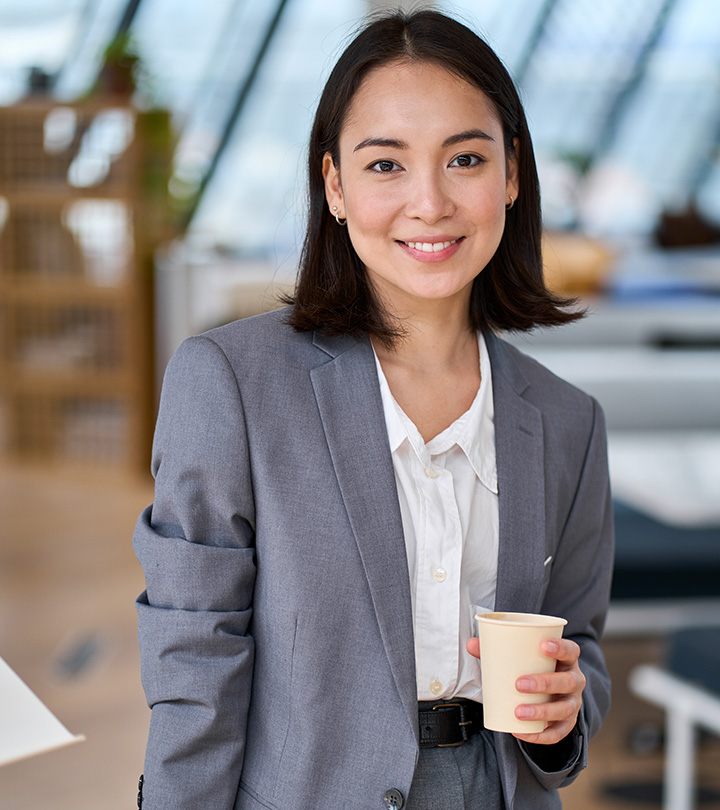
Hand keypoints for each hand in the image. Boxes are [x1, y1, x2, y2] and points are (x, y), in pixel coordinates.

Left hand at [466, 636, 585, 744]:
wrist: (551, 691)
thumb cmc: (535, 668)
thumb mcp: (523, 657)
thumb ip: (496, 649)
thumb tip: (472, 643)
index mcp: (566, 660)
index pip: (571, 651)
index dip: (561, 647)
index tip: (543, 646)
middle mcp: (574, 681)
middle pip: (567, 681)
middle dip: (544, 683)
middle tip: (519, 684)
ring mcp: (573, 703)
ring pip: (564, 709)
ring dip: (542, 712)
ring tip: (518, 712)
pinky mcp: (567, 723)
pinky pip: (558, 733)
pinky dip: (540, 735)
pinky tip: (521, 732)